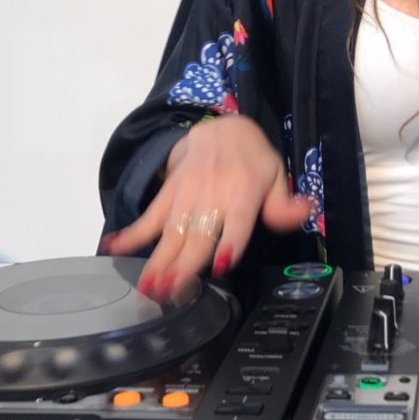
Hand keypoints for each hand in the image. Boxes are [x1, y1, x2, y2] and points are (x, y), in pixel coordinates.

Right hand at [101, 115, 312, 300]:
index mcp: (244, 192)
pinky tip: (114, 247)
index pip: (238, 220)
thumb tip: (304, 211)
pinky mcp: (169, 192)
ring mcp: (187, 194)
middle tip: (171, 293)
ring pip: (173, 230)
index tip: (221, 263)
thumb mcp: (275, 175)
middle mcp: (214, 194)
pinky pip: (150, 214)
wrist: (222, 127)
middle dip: (185, 264)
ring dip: (159, 259)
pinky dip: (132, 231)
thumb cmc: (252, 159)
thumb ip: (284, 203)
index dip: (231, 241)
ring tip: (148, 285)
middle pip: (200, 233)